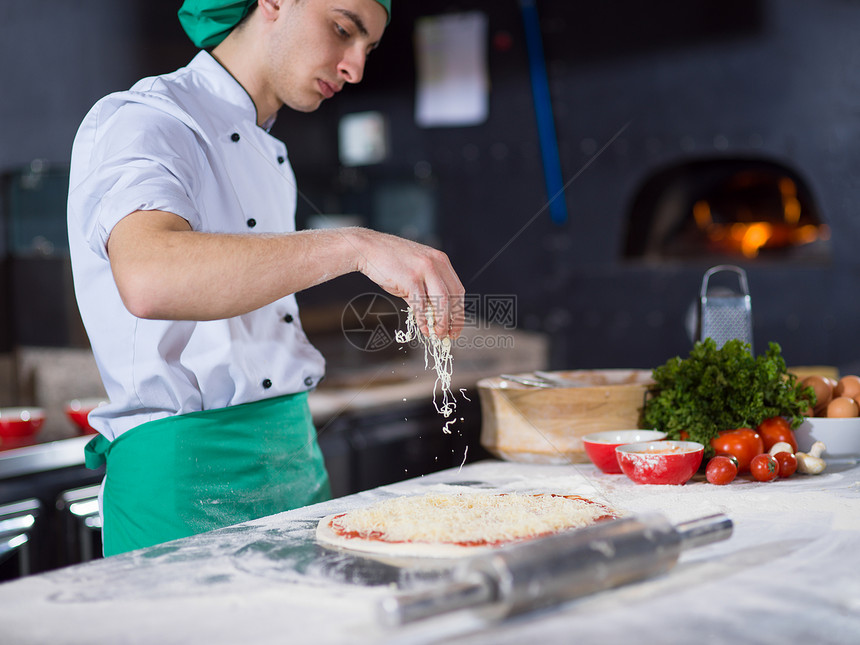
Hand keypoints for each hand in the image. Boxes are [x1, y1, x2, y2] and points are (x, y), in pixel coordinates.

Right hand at [350, 229, 464, 338]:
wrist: (368, 249)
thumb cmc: (390, 263)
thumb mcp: (414, 273)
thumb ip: (425, 292)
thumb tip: (433, 317)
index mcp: (441, 260)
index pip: (458, 289)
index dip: (459, 311)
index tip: (456, 326)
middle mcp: (436, 263)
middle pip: (454, 296)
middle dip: (454, 319)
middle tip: (450, 335)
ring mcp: (424, 269)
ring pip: (443, 301)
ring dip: (442, 321)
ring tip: (438, 334)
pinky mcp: (411, 278)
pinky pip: (422, 304)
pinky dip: (424, 320)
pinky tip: (423, 329)